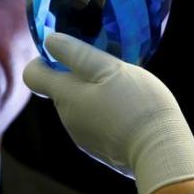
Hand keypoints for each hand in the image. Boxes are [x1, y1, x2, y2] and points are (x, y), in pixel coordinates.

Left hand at [23, 32, 193, 193]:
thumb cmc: (136, 105)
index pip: (33, 75)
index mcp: (65, 96)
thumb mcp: (109, 69)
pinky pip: (95, 122)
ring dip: (95, 93)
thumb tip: (50, 41)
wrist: (161, 152)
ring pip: (80, 105)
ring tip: (125, 90)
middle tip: (108, 67)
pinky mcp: (100, 149)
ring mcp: (82, 136)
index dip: (43, 60)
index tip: (65, 52)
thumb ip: (77, 54)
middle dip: (78, 75)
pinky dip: (107, 112)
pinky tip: (130, 110)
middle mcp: (66, 118)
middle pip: (60, 89)